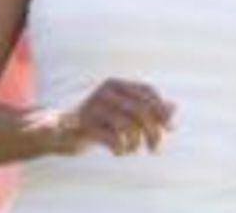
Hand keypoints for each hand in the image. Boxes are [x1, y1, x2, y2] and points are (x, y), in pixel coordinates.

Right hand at [54, 78, 174, 156]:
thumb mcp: (123, 114)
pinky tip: (118, 152)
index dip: (162, 109)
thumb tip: (174, 108)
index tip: (171, 128)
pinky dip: (120, 149)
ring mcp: (94, 107)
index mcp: (116, 84)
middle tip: (155, 149)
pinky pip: (113, 138)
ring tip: (131, 149)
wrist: (61, 131)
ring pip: (128, 125)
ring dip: (135, 143)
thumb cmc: (98, 122)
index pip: (148, 91)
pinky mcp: (84, 125)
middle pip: (142, 110)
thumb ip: (147, 109)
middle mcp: (106, 91)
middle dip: (154, 132)